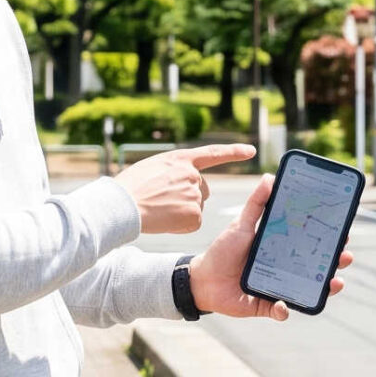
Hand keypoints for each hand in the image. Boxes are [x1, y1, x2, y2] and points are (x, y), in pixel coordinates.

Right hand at [115, 144, 254, 234]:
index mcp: (181, 159)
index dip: (233, 152)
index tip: (251, 151)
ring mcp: (194, 195)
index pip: (213, 153)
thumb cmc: (130, 187)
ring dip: (182, 211)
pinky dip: (180, 225)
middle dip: (189, 196)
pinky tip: (164, 220)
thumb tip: (181, 180)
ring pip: (196, 207)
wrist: (123, 206)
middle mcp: (192, 175)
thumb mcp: (152, 167)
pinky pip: (192, 223)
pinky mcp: (195, 215)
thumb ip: (172, 170)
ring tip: (159, 210)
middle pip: (203, 189)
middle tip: (164, 201)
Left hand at [185, 175, 352, 319]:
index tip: (344, 231)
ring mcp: (279, 287)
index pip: (311, 242)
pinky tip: (285, 307)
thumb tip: (269, 177)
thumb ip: (256, 204)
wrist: (202, 280)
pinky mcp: (267, 305)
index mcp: (281, 247)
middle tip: (345, 255)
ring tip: (334, 282)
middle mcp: (285, 267)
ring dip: (325, 287)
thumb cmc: (223, 250)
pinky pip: (281, 311)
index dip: (329, 238)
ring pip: (309, 289)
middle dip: (336, 261)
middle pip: (318, 265)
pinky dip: (284, 310)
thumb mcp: (241, 225)